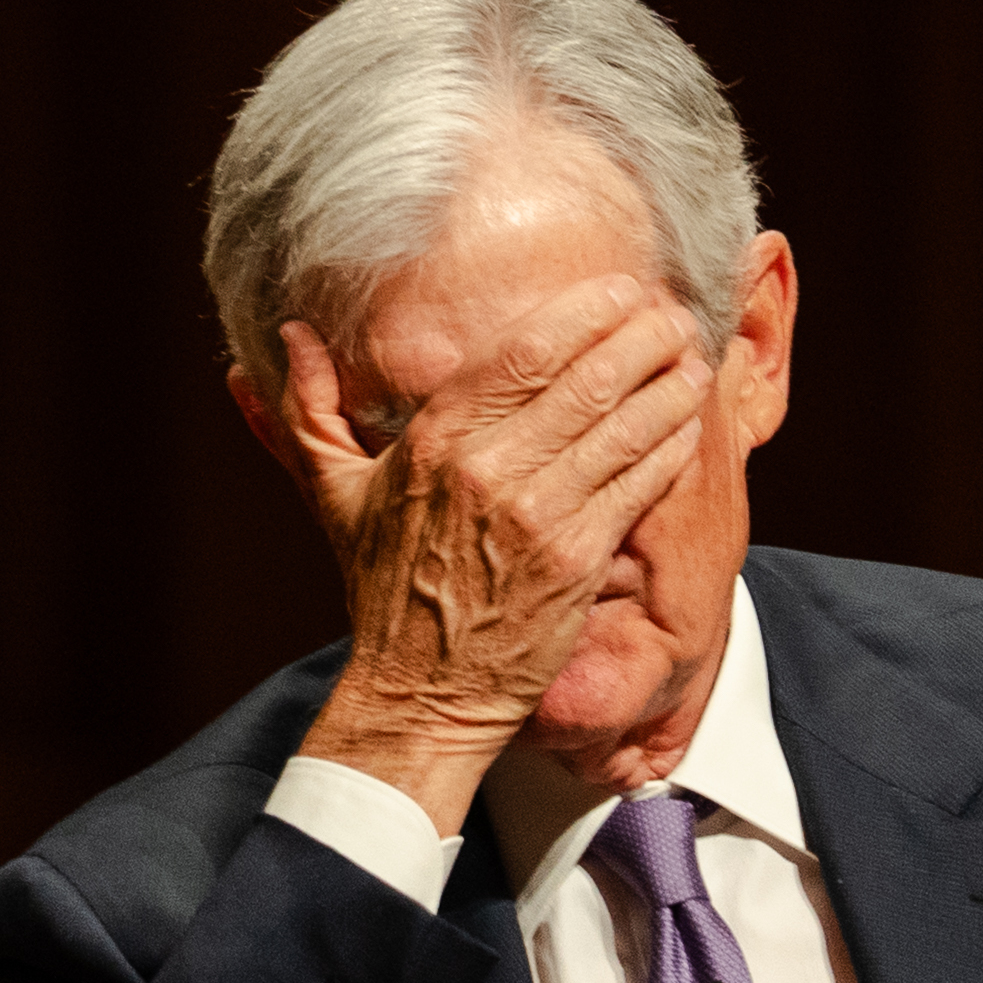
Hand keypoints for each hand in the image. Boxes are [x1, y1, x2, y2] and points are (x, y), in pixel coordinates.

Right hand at [276, 276, 711, 832]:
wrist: (418, 693)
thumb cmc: (382, 590)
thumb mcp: (332, 495)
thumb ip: (309, 408)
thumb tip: (291, 335)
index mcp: (433, 441)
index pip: (522, 353)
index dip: (582, 313)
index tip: (620, 289)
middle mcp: (487, 470)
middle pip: (583, 379)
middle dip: (639, 336)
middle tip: (671, 309)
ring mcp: (536, 516)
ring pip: (621, 427)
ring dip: (667, 384)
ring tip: (692, 353)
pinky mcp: (576, 561)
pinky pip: (637, 485)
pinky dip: (670, 446)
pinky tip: (692, 419)